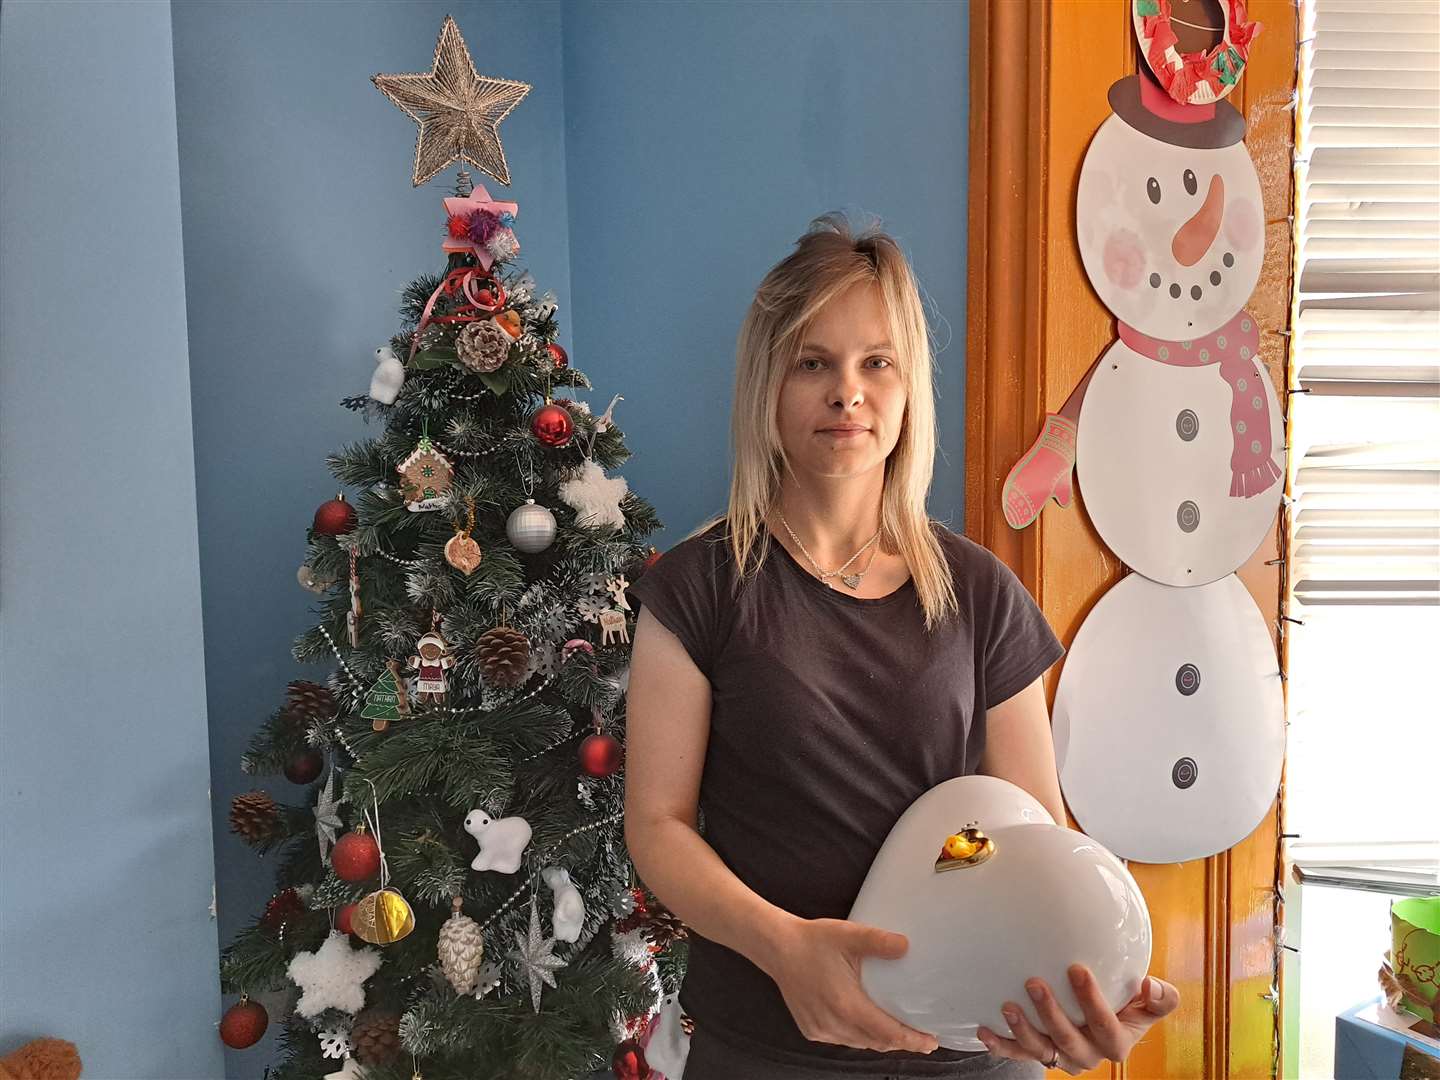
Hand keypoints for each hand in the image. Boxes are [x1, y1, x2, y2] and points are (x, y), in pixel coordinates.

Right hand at [762, 918, 940, 1054]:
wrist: (777, 948)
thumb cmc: (813, 941)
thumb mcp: (849, 935)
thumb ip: (879, 941)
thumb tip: (906, 945)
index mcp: (847, 1005)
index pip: (888, 1034)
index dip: (912, 1040)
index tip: (931, 1041)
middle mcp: (833, 1024)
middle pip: (876, 1043)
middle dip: (901, 1042)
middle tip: (923, 1038)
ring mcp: (821, 1029)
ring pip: (859, 1043)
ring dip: (880, 1040)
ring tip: (899, 1032)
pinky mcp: (812, 1029)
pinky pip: (843, 1039)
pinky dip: (859, 1035)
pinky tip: (867, 1025)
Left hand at [976, 966, 1178, 1072]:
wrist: (1103, 1024)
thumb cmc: (1126, 1006)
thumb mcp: (1147, 1004)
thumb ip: (1159, 998)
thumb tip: (1149, 985)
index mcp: (1116, 1042)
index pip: (1105, 1026)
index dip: (1092, 1002)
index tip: (1077, 969)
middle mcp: (1088, 1054)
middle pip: (1068, 1039)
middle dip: (1050, 1013)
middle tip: (1034, 983)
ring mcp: (1061, 1056)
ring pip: (1041, 1050)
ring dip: (1022, 1030)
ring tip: (1008, 1006)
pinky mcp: (1039, 1054)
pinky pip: (1018, 1054)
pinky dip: (1001, 1045)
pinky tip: (985, 1031)